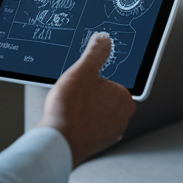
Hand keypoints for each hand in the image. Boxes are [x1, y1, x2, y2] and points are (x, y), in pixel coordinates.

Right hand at [38, 33, 136, 166]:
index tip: (80, 85)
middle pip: (103, 97)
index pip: (109, 81)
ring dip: (83, 110)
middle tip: (72, 97)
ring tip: (68, 109)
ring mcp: (110, 133)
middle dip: (88, 96)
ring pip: (96, 112)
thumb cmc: (71, 109)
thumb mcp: (83, 71)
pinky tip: (68, 122)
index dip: (91, 80)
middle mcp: (122, 118)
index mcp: (124, 98)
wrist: (58, 143)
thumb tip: (104, 39)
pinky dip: (80, 124)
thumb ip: (95, 53)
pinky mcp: (98, 144)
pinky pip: (89, 127)